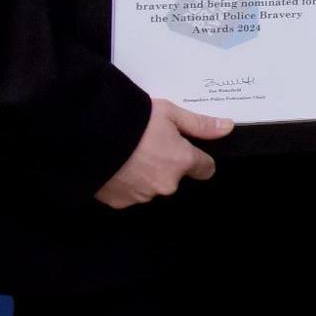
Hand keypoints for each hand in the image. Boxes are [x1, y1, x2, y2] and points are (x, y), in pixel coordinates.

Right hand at [95, 99, 232, 207]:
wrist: (87, 135)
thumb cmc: (133, 120)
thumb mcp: (169, 113)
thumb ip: (199, 124)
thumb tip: (227, 128)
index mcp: (182, 162)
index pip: (205, 168)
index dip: (198, 159)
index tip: (187, 150)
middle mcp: (166, 184)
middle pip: (175, 177)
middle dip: (166, 165)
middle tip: (147, 145)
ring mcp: (142, 196)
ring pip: (152, 186)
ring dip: (145, 175)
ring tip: (128, 154)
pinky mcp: (119, 203)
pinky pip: (129, 194)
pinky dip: (125, 183)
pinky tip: (115, 166)